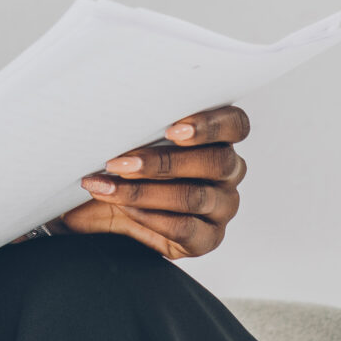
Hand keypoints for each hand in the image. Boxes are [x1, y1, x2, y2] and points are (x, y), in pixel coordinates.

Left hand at [60, 105, 249, 258]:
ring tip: (108, 185)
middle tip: (121, 162)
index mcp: (218, 138)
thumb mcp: (130, 139)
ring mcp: (221, 207)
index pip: (235, 124)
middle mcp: (228, 172)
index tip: (172, 129)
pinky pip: (184, 228)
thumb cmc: (124, 166)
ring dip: (145, 191)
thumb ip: (136, 122)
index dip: (211, 125)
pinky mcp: (207, 238)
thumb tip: (109, 101)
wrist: (104, 208)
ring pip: (195, 196)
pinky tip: (121, 207)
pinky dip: (148, 216)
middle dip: (163, 162)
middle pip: (215, 162)